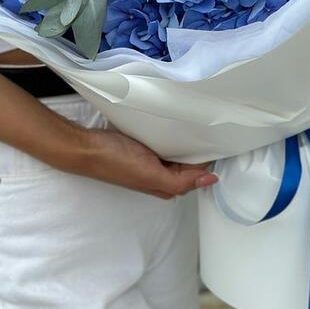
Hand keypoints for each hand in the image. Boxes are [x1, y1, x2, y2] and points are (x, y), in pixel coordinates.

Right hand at [72, 124, 218, 199]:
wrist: (87, 147)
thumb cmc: (117, 162)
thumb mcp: (152, 175)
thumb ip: (182, 181)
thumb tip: (212, 179)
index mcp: (167, 185)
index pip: (198, 173)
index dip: (210, 158)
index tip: (222, 139)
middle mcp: (162, 175)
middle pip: (190, 163)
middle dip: (201, 149)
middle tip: (213, 127)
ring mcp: (152, 160)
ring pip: (179, 151)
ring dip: (188, 141)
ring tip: (200, 122)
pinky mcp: (144, 147)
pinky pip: (166, 142)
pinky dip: (175, 135)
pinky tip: (179, 124)